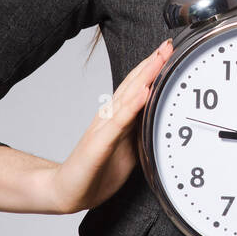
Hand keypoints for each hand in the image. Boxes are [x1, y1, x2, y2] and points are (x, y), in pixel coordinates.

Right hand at [48, 39, 172, 213]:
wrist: (68, 190)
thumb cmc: (98, 170)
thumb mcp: (128, 149)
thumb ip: (141, 131)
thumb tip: (162, 121)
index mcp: (117, 117)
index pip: (137, 86)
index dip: (152, 68)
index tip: (169, 51)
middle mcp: (109, 116)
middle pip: (134, 84)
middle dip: (152, 63)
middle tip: (168, 45)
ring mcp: (104, 127)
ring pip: (128, 96)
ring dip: (145, 76)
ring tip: (159, 58)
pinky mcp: (100, 143)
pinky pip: (120, 122)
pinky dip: (134, 105)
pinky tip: (144, 92)